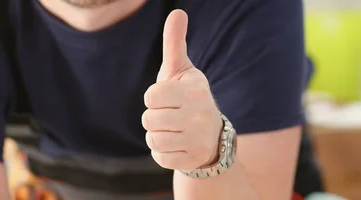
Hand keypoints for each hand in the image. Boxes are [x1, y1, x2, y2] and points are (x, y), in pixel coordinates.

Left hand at [142, 10, 222, 170]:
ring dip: (157, 136)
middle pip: (148, 119)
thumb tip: (177, 12)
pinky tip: (177, 145)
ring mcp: (197, 139)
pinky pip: (159, 157)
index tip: (168, 99)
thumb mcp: (182, 70)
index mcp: (195, 90)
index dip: (154, 98)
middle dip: (154, 118)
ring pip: (152, 139)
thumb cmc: (187, 98)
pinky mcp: (191, 159)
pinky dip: (162, 153)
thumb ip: (175, 43)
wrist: (212, 137)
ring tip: (173, 130)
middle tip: (170, 116)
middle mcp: (200, 115)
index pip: (151, 96)